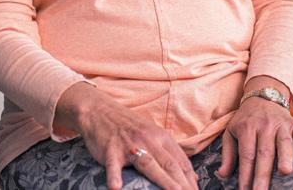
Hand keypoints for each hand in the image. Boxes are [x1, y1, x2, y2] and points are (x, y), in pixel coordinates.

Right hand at [56, 84, 196, 189]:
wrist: (99, 110)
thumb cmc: (128, 126)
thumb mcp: (152, 134)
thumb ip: (171, 153)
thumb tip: (192, 177)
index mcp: (160, 137)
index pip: (181, 162)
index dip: (191, 181)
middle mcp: (148, 140)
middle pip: (169, 165)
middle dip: (183, 185)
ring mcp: (129, 144)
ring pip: (149, 164)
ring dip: (163, 181)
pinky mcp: (110, 149)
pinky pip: (113, 165)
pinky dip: (115, 176)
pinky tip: (116, 188)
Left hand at [219, 97, 292, 189]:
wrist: (262, 96)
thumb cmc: (246, 120)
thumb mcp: (231, 132)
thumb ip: (228, 154)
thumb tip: (222, 174)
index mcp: (246, 128)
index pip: (246, 154)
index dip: (245, 173)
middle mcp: (263, 126)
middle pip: (264, 152)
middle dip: (263, 173)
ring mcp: (280, 124)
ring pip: (283, 142)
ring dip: (285, 157)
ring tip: (285, 172)